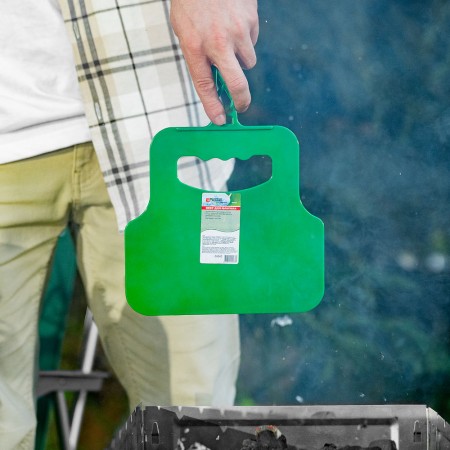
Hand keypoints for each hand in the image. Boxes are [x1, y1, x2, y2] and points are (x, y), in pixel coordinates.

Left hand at [170, 0, 258, 124]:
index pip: (205, 85)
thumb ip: (199, 56)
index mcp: (194, 45)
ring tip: (230, 41)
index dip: (213, 106)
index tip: (220, 120)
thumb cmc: (192, 2)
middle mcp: (217, 42)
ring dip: (241, 60)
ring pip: (248, 62)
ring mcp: (237, 32)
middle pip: (237, 84)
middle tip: (241, 106)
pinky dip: (246, 39)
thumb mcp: (184, 30)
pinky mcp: (251, 21)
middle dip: (241, 101)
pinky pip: (252, 42)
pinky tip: (235, 24)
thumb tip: (216, 81)